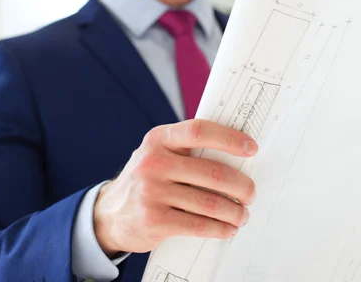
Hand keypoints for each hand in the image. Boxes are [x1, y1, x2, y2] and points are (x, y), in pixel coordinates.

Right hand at [93, 119, 257, 254]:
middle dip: (240, 185)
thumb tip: (234, 153)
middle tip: (251, 192)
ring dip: (234, 211)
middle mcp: (153, 162)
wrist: (109, 214)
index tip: (251, 148)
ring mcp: (152, 192)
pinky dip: (219, 228)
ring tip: (243, 214)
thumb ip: (186, 149)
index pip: (198, 130)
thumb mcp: (158, 153)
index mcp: (158, 139)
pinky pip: (198, 225)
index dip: (228, 138)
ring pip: (209, 202)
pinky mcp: (154, 221)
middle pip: (211, 172)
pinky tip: (227, 228)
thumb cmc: (146, 178)